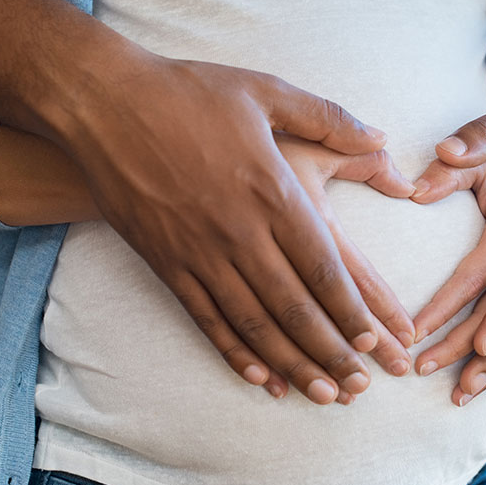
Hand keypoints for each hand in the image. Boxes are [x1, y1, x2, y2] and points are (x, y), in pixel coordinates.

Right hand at [59, 52, 408, 405]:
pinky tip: (258, 377)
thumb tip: (382, 139)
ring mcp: (199, 251)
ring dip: (291, 363)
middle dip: (332, 351)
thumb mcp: (266, 90)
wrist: (103, 103)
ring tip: (322, 394)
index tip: (375, 340)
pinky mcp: (165, 262)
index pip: (323, 265)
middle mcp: (239, 230)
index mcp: (272, 190)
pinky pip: (205, 319)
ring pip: (254, 322)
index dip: (352, 309)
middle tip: (359, 386)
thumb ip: (330, 118)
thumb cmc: (188, 93)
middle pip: (294, 306)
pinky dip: (234, 352)